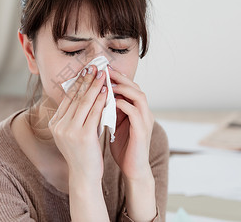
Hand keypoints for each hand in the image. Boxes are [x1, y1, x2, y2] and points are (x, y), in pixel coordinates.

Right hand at [48, 65, 107, 182]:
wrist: (85, 175)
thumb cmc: (83, 152)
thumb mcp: (75, 131)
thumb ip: (76, 115)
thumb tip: (85, 93)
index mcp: (54, 124)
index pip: (68, 98)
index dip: (78, 83)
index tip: (86, 71)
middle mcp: (59, 126)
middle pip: (75, 97)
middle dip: (86, 80)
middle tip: (95, 67)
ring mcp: (69, 131)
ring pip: (84, 102)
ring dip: (94, 86)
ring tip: (102, 74)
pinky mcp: (82, 135)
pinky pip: (93, 112)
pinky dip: (100, 99)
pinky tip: (106, 91)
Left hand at [108, 65, 154, 180]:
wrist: (133, 169)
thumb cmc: (124, 147)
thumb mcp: (115, 124)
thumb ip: (110, 110)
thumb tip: (95, 97)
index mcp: (137, 110)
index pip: (129, 87)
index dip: (117, 77)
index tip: (101, 70)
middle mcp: (144, 112)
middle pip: (135, 87)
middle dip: (120, 78)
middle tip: (105, 71)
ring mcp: (145, 121)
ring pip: (139, 96)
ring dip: (123, 88)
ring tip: (108, 84)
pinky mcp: (142, 131)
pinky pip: (135, 113)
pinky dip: (123, 105)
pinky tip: (112, 102)